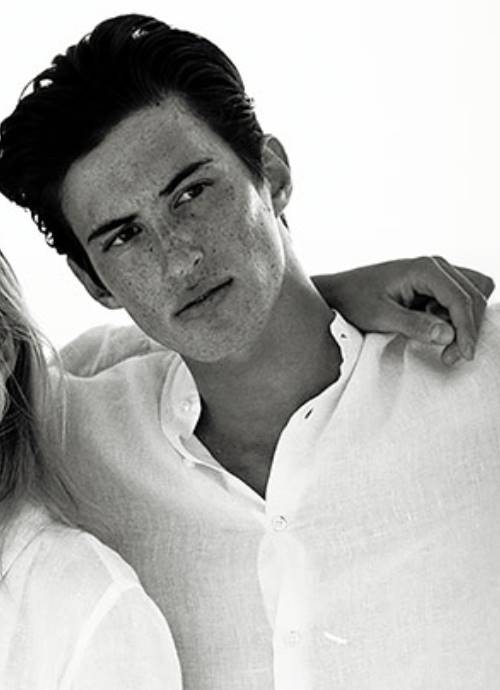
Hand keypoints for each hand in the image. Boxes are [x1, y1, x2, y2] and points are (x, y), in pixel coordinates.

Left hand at [312, 256, 494, 365]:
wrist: (339, 292)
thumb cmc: (354, 300)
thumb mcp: (380, 316)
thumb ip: (414, 325)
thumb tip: (448, 335)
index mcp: (424, 269)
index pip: (461, 299)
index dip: (467, 329)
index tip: (464, 354)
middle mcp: (436, 266)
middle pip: (474, 296)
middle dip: (469, 329)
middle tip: (451, 357)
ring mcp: (437, 274)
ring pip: (472, 296)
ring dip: (466, 323)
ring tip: (443, 344)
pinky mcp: (434, 286)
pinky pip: (460, 300)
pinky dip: (457, 319)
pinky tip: (434, 330)